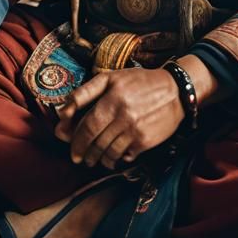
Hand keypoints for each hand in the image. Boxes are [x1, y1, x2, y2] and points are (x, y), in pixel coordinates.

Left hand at [53, 67, 183, 169]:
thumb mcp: (110, 78)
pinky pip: (125, 156)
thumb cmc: (138, 82)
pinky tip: (113, 156)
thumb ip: (84, 93)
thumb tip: (63, 111)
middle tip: (80, 158)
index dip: (76, 140)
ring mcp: (135, 131)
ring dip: (98, 160)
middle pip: (96, 143)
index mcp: (113, 99)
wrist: (175, 91)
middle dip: (84, 154)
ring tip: (94, 159)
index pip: (88, 126)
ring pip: (109, 153)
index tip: (72, 148)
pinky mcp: (146, 142)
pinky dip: (116, 158)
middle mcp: (124, 116)